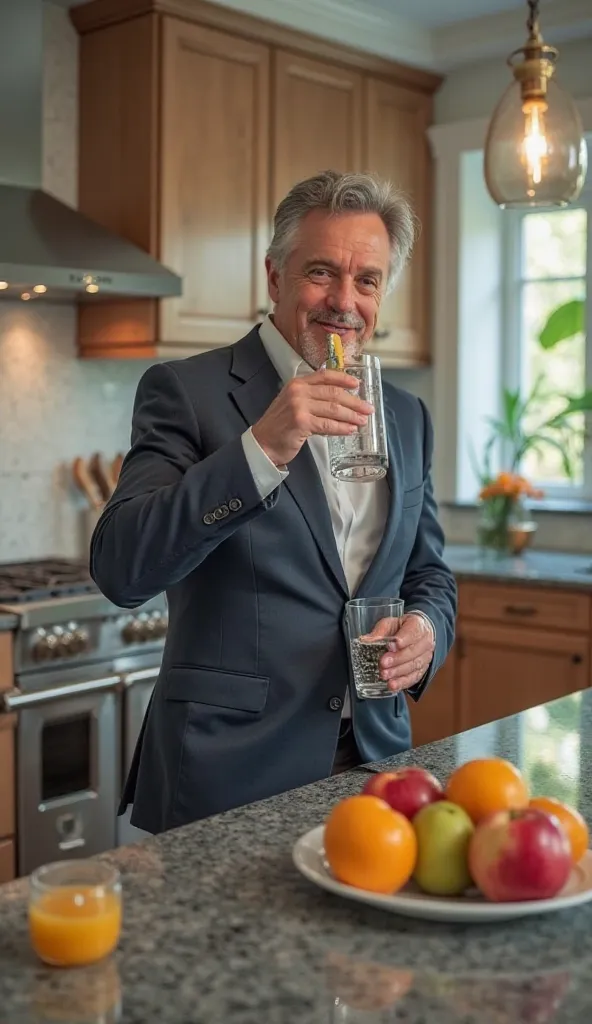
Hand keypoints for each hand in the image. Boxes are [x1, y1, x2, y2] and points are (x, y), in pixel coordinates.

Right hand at [252, 369, 373, 466]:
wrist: (263, 443)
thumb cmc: (280, 426)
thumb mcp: (294, 404)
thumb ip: (312, 398)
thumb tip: (340, 402)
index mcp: (297, 383)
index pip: (325, 375)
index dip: (343, 379)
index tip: (357, 385)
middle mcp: (298, 391)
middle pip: (333, 393)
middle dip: (354, 402)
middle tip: (367, 408)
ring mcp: (299, 406)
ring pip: (333, 409)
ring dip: (351, 416)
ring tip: (362, 421)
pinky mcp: (301, 422)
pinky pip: (328, 424)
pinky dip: (341, 428)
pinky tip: (350, 430)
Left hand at [362, 613, 434, 692]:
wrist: (416, 635)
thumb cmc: (401, 628)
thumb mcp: (390, 624)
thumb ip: (380, 632)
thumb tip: (366, 640)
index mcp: (418, 625)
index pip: (412, 633)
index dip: (402, 640)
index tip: (390, 646)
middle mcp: (425, 641)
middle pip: (413, 652)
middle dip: (397, 659)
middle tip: (383, 663)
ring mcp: (425, 657)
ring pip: (414, 666)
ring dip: (398, 672)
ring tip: (384, 675)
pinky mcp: (422, 669)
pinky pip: (414, 677)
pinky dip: (402, 682)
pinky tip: (392, 685)